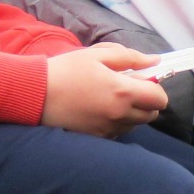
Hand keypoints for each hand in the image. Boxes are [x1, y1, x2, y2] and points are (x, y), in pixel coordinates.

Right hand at [41, 43, 167, 137]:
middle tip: (127, 87)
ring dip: (132, 112)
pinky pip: (118, 132)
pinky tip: (99, 109)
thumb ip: (130, 57)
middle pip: (151, 114)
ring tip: (110, 97)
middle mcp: (119, 115)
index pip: (159, 99)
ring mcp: (108, 129)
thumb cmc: (65, 70)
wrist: (34, 94)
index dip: (156, 88)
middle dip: (146, 101)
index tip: (143, 80)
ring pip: (135, 124)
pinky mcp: (97, 138)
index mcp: (123, 92)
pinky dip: (117, 122)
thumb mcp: (97, 55)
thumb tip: (155, 60)